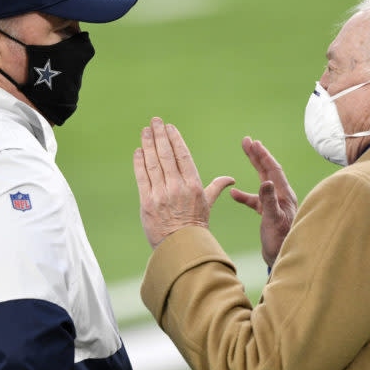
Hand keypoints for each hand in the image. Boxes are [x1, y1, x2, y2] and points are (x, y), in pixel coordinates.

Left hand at [133, 117, 234, 248]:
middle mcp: (177, 187)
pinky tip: (138, 151)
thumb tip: (230, 179)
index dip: (175, 139)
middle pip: (166, 155)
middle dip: (160, 135)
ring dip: (148, 144)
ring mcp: (161, 194)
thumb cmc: (196, 225)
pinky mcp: (147, 202)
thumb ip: (216, 187)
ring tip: (145, 131)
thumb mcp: (208, 205)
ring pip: (153, 163)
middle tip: (155, 121)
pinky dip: (140, 162)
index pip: (183, 156)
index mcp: (193, 185)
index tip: (169, 127)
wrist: (182, 247)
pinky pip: (142, 177)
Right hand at [230, 137, 297, 267]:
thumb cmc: (280, 241)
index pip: (273, 170)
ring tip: (247, 153)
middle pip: (269, 170)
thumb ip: (268, 201)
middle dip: (258, 155)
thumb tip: (265, 181)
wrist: (283, 259)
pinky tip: (234, 194)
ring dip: (254, 167)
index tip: (253, 142)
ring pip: (263, 181)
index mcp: (284, 195)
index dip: (263, 155)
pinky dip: (245, 195)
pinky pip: (256, 200)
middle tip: (247, 140)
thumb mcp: (273, 220)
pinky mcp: (270, 214)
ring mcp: (276, 205)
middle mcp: (282, 197)